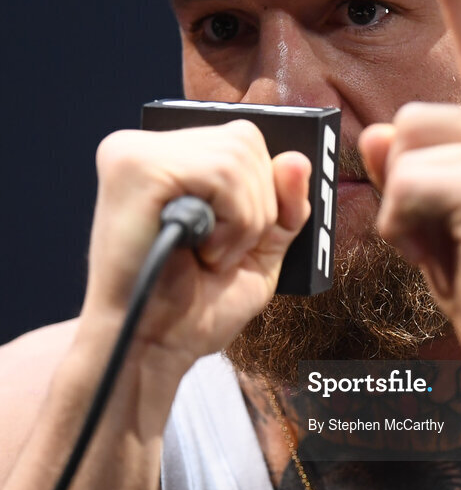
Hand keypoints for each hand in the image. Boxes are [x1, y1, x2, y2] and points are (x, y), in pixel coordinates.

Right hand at [80, 120, 310, 367]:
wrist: (154, 350)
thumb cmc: (196, 306)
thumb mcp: (261, 248)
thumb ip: (284, 203)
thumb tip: (297, 158)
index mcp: (172, 159)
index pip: (245, 139)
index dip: (265, 189)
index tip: (247, 237)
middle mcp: (148, 147)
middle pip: (246, 141)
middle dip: (255, 210)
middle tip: (216, 254)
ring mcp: (135, 152)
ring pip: (237, 158)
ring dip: (242, 223)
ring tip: (206, 254)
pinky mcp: (133, 167)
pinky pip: (220, 174)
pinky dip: (228, 224)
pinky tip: (197, 250)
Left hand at [359, 0, 460, 363]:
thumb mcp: (441, 210)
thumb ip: (412, 160)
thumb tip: (378, 131)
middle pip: (407, 118)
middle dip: (405, 183)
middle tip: (448, 235)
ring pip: (401, 152)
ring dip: (406, 212)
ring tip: (452, 247)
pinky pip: (405, 190)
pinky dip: (408, 234)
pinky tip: (453, 259)